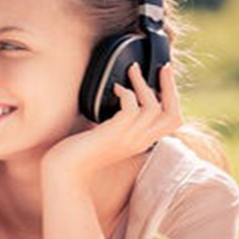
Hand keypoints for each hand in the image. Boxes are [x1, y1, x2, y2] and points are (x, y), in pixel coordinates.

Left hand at [43, 63, 181, 181]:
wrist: (65, 171)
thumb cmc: (80, 152)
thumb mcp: (107, 135)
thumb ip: (119, 122)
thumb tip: (120, 98)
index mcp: (141, 142)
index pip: (173, 121)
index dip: (173, 98)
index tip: (165, 78)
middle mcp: (140, 141)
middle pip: (172, 113)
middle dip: (170, 87)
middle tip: (164, 67)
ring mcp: (128, 138)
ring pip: (152, 107)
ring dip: (143, 84)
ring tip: (132, 70)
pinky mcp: (114, 134)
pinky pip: (131, 108)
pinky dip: (126, 93)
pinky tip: (115, 88)